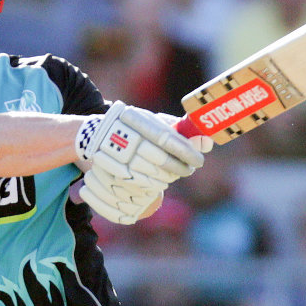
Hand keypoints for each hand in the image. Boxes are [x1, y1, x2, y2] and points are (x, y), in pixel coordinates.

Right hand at [72, 102, 205, 223]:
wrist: (98, 132)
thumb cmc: (136, 126)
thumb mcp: (155, 121)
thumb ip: (180, 131)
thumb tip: (206, 141)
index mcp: (140, 121)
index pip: (168, 140)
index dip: (186, 152)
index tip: (199, 160)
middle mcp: (128, 137)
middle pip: (160, 160)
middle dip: (179, 167)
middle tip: (188, 169)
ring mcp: (117, 154)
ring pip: (150, 174)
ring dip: (168, 178)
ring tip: (174, 175)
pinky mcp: (111, 168)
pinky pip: (137, 182)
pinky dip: (153, 185)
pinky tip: (160, 182)